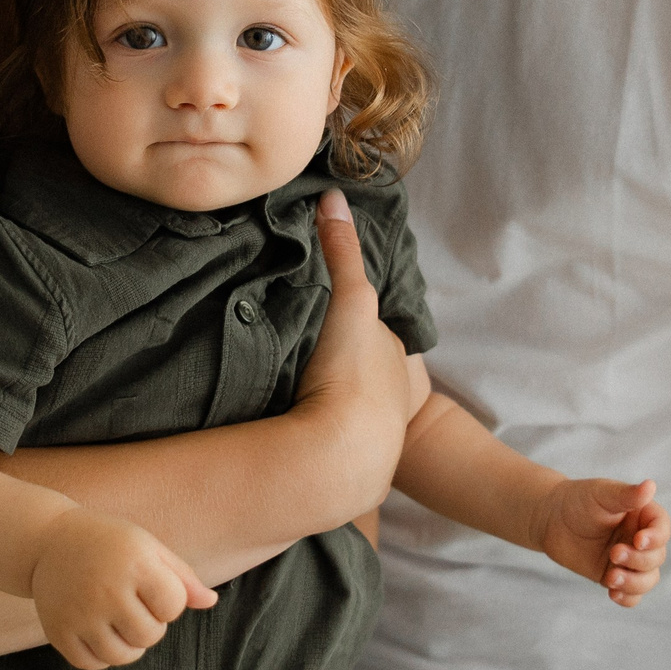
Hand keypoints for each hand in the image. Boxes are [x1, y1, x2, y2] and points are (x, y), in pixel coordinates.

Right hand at [27, 508, 216, 669]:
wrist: (48, 542)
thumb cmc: (109, 543)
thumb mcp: (148, 547)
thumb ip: (182, 576)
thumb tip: (211, 602)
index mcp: (135, 564)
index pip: (173, 606)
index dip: (168, 601)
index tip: (151, 586)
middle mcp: (106, 590)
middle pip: (150, 635)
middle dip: (150, 624)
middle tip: (132, 603)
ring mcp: (80, 614)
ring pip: (123, 656)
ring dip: (128, 645)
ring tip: (119, 621)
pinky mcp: (58, 632)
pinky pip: (92, 664)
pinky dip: (101, 656)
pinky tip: (98, 632)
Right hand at [295, 189, 413, 502]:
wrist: (344, 457)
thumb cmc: (352, 376)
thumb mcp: (352, 302)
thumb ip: (343, 253)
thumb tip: (333, 198)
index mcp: (392, 361)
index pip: (368, 332)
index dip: (346, 320)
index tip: (317, 314)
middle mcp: (387, 399)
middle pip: (356, 370)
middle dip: (333, 362)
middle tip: (292, 349)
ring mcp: (368, 437)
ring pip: (342, 409)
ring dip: (319, 400)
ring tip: (279, 389)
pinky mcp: (343, 471)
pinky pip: (325, 445)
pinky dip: (308, 435)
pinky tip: (282, 430)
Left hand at [534, 477, 668, 605]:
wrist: (551, 518)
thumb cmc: (578, 500)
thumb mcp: (601, 494)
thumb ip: (626, 495)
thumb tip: (651, 486)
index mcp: (643, 516)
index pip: (662, 529)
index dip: (656, 538)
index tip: (638, 541)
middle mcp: (640, 539)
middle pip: (657, 557)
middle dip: (638, 560)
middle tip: (613, 553)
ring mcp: (629, 560)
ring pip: (648, 579)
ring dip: (634, 583)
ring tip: (610, 578)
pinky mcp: (614, 575)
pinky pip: (632, 595)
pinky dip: (627, 598)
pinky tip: (613, 593)